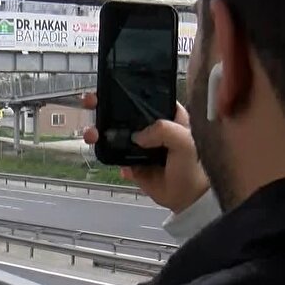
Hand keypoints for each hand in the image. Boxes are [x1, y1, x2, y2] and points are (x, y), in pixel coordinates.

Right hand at [81, 93, 209, 213]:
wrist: (189, 198)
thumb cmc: (194, 164)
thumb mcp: (184, 139)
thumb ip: (163, 130)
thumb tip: (137, 136)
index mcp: (167, 114)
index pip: (144, 96)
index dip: (127, 89)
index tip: (109, 85)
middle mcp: (151, 127)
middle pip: (122, 112)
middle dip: (103, 105)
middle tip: (90, 102)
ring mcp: (140, 146)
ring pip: (113, 133)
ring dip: (98, 131)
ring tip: (91, 134)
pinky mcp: (132, 163)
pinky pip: (114, 156)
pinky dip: (107, 155)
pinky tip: (110, 157)